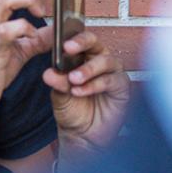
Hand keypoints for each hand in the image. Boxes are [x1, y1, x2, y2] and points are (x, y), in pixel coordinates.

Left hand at [42, 28, 130, 153]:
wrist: (81, 135)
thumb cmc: (73, 110)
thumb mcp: (60, 95)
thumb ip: (58, 82)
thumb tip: (49, 73)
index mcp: (84, 57)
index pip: (80, 40)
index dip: (72, 37)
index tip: (60, 41)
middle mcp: (100, 61)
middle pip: (96, 43)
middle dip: (82, 43)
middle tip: (68, 48)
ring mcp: (113, 73)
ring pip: (106, 61)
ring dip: (88, 69)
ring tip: (73, 79)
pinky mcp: (122, 87)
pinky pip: (111, 80)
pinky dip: (94, 84)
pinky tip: (79, 91)